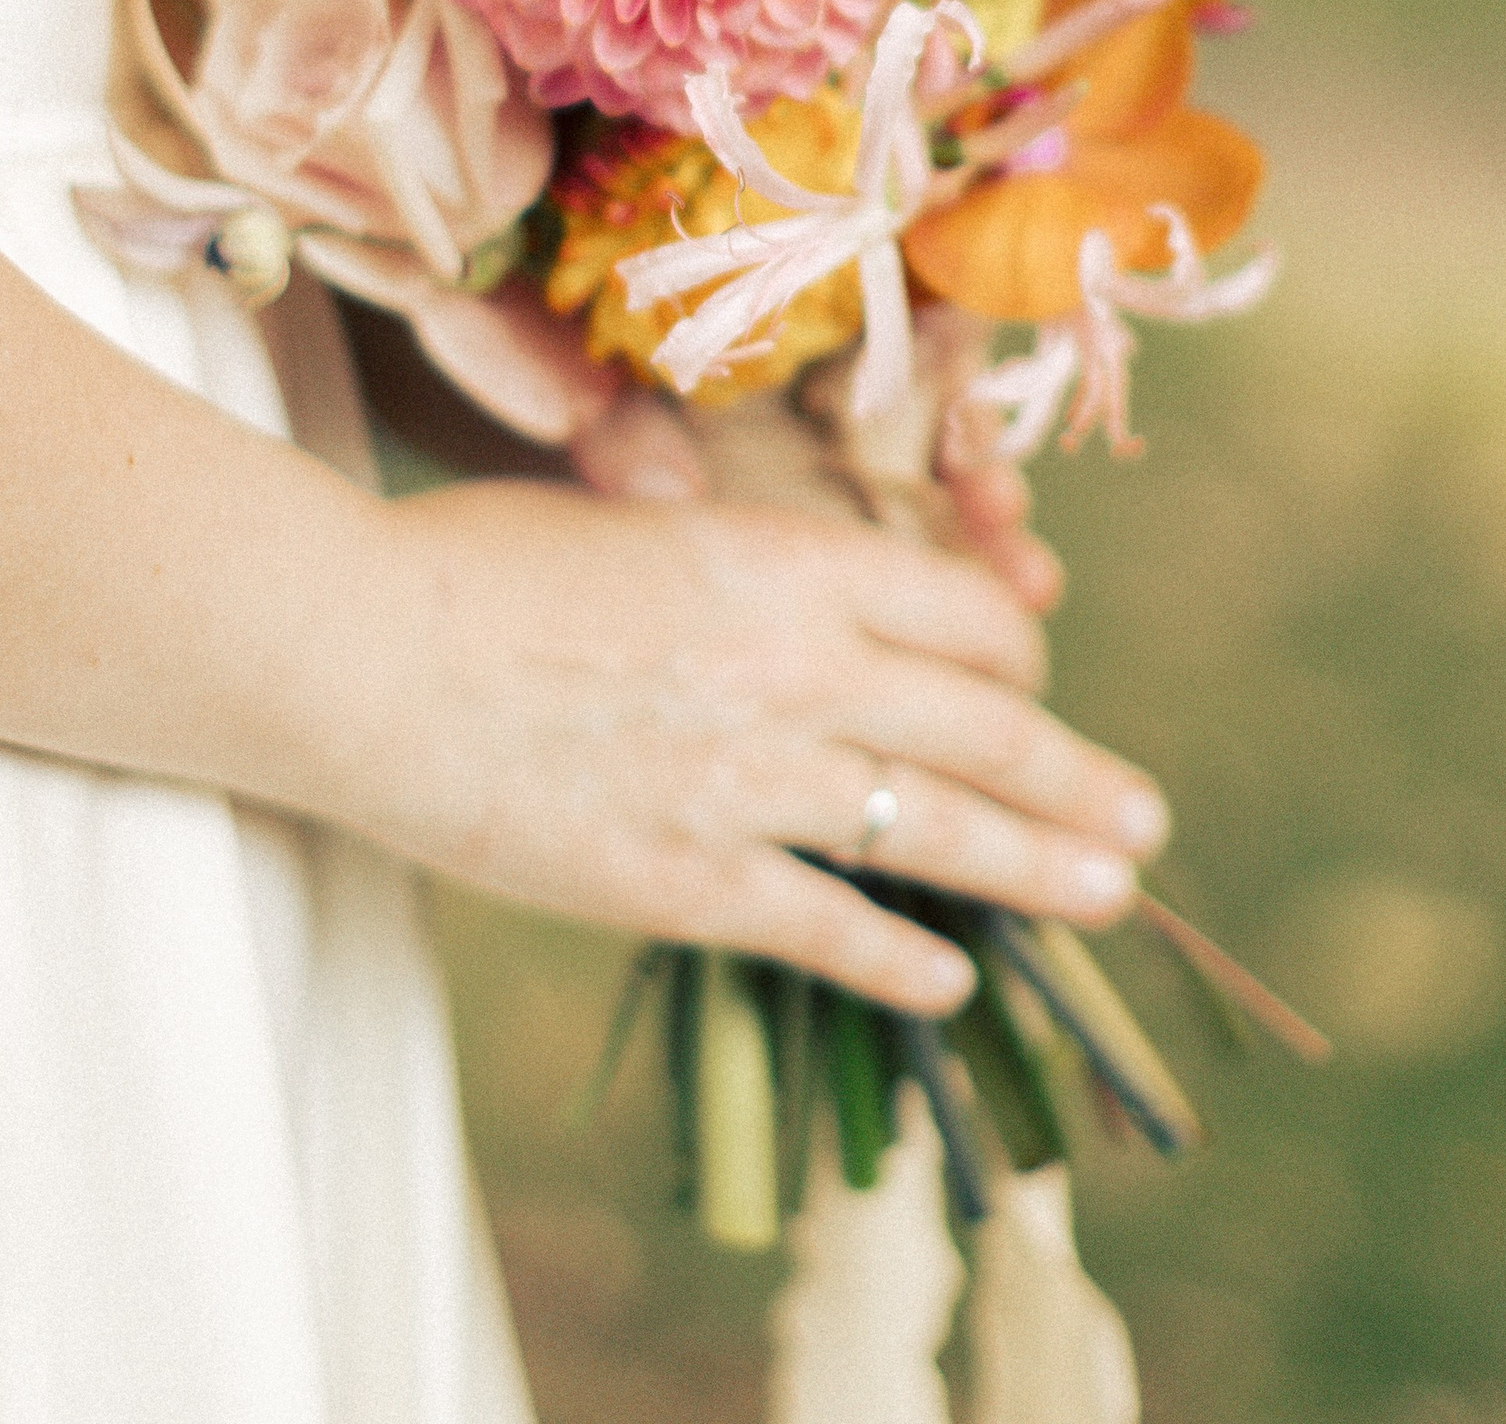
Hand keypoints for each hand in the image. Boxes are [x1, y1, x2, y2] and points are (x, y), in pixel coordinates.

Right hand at [337, 480, 1165, 1012]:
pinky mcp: (683, 881)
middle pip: (988, 727)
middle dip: (1080, 779)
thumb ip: (740, 572)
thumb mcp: (641, 526)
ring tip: (1111, 893)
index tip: (1030, 681)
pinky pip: (827, 929)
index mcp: (787, 564)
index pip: (962, 614)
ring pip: (941, 831)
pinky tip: (950, 978)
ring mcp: (748, 782)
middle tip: (1143, 818)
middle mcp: (797, 668)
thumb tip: (808, 602)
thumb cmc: (478, 566)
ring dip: (1042, 867)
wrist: (361, 651)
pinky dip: (901, 958)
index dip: (1017, 651)